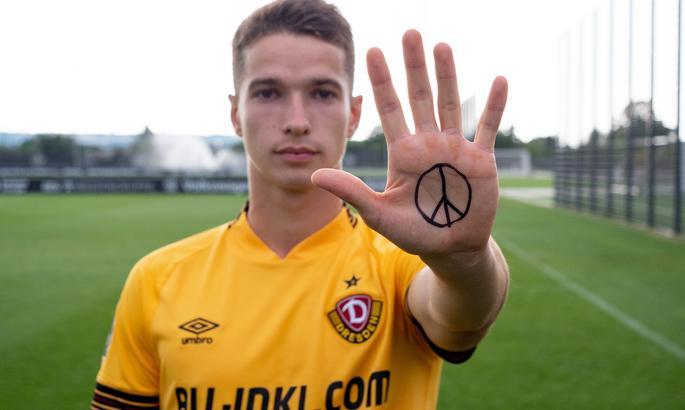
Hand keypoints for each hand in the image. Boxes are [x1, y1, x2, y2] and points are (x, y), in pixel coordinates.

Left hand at [312, 29, 507, 257]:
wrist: (450, 249)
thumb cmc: (413, 232)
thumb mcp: (378, 213)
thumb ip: (351, 191)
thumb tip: (313, 175)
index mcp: (403, 152)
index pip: (389, 109)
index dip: (382, 81)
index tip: (373, 51)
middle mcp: (428, 143)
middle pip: (419, 97)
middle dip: (414, 66)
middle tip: (409, 33)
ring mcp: (455, 148)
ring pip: (450, 104)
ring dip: (448, 76)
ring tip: (442, 46)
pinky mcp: (481, 160)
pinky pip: (488, 128)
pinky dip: (494, 106)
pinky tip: (499, 81)